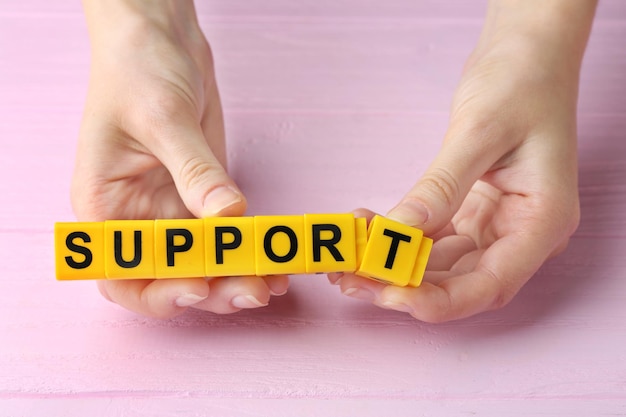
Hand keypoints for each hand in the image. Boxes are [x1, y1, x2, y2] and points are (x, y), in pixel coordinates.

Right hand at [73, 0, 287, 317]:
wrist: (160, 38)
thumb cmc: (136, 69)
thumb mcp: (163, 119)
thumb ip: (195, 171)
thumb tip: (228, 216)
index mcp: (107, 208)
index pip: (124, 275)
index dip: (159, 293)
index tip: (199, 288)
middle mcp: (138, 217)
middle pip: (171, 276)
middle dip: (212, 290)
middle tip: (253, 289)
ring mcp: (173, 207)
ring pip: (204, 262)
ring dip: (236, 276)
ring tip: (271, 282)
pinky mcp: (203, 193)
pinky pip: (226, 234)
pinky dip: (248, 250)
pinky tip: (274, 259)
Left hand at [332, 1, 595, 321]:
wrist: (527, 53)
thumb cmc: (521, 82)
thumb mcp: (479, 133)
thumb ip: (441, 187)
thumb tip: (398, 232)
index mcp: (541, 222)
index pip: (490, 285)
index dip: (437, 301)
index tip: (389, 296)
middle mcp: (521, 232)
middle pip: (460, 282)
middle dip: (404, 286)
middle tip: (351, 279)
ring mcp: (497, 223)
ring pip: (441, 264)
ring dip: (395, 265)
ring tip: (348, 258)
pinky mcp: (473, 209)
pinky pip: (433, 236)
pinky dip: (400, 237)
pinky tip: (368, 228)